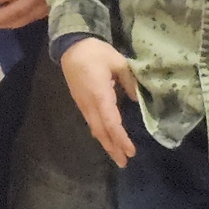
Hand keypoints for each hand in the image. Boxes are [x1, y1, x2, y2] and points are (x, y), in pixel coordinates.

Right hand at [61, 36, 138, 167]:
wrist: (71, 46)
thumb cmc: (95, 52)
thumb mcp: (118, 62)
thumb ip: (129, 81)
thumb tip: (137, 99)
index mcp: (100, 93)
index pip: (111, 122)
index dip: (120, 138)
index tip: (130, 151)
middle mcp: (89, 103)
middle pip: (101, 131)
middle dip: (113, 148)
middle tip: (124, 163)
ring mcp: (83, 104)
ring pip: (95, 128)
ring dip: (106, 143)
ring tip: (117, 156)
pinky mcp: (81, 102)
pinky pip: (91, 122)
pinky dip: (100, 133)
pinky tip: (106, 139)